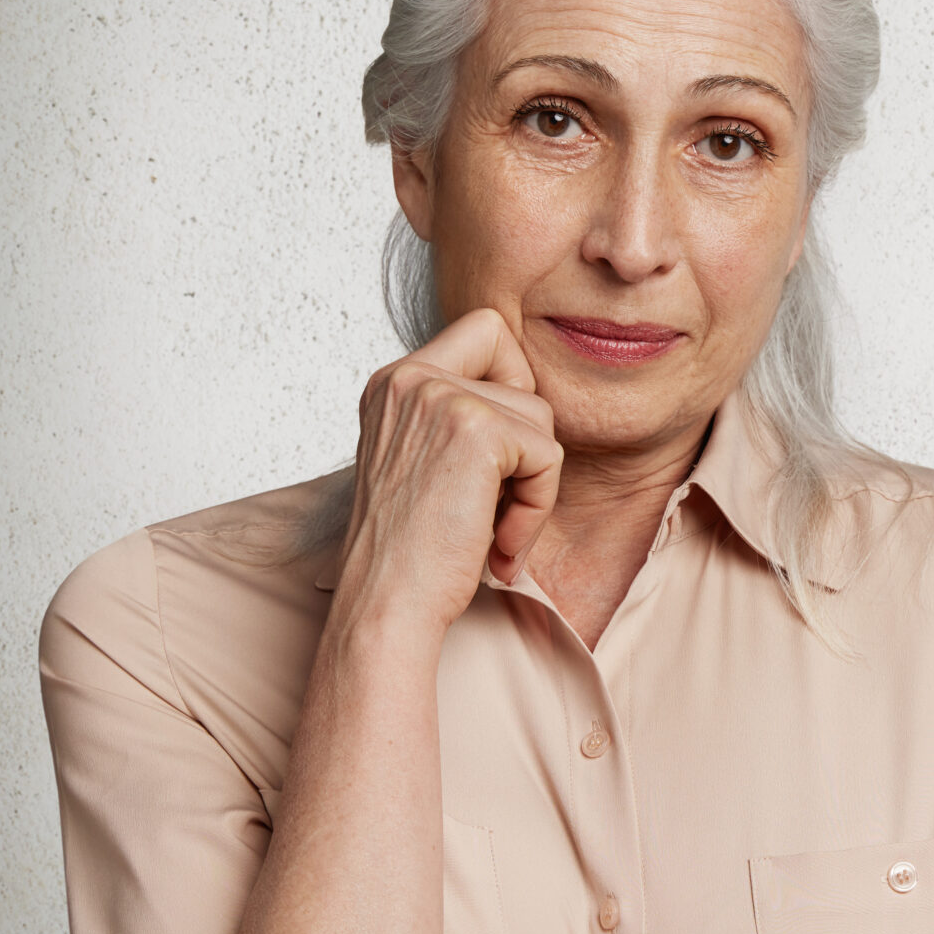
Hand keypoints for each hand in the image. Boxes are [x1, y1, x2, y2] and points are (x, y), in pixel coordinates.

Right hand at [338, 307, 563, 633]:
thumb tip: (534, 397)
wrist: (386, 604)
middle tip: (495, 502)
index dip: (512, 384)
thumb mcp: (428, 463)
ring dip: (532, 487)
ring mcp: (438, 396)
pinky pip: (548, 456)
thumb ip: (463, 419)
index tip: (494, 454)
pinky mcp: (473, 428)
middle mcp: (408, 377)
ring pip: (541, 419)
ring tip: (492, 533)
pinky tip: (499, 544)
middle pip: (524, 377)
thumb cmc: (412, 550)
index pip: (486, 330)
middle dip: (527, 447)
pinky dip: (537, 508)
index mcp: (393, 382)